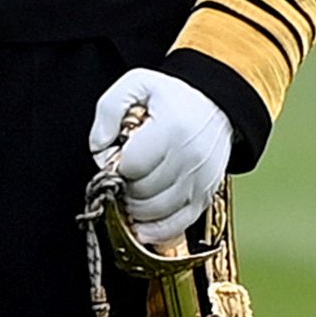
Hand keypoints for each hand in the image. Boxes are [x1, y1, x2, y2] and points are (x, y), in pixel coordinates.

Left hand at [89, 69, 232, 245]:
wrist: (216, 104)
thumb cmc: (173, 96)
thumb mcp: (136, 85)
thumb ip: (108, 111)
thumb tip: (99, 150)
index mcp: (172, 129)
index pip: (131, 166)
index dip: (115, 166)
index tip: (116, 158)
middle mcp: (190, 158)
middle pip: (142, 193)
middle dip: (123, 189)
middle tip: (121, 176)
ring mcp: (201, 180)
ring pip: (157, 212)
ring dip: (136, 210)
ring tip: (130, 194)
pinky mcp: (206, 196)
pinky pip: (179, 225)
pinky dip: (157, 231)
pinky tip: (141, 227)